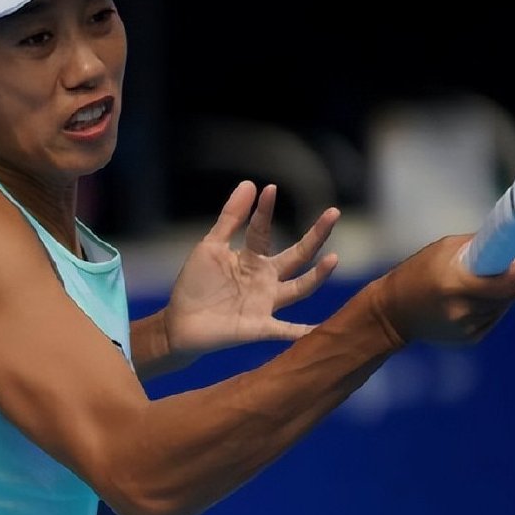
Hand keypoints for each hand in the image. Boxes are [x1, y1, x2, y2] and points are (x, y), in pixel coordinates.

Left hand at [162, 181, 339, 361]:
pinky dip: (305, 331)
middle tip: (334, 212)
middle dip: (315, 235)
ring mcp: (266, 303)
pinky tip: (324, 329)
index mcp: (251, 259)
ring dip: (317, 276)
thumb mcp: (210, 247)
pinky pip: (288, 330)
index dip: (265, 211)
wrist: (180, 324)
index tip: (269, 188)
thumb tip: (249, 183)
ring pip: (300, 288)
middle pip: (297, 255)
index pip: (263, 231)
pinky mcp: (260, 327)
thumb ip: (230, 219)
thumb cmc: (195, 285)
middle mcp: (265, 279)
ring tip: (334, 258)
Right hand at [371, 235, 514, 344]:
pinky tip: (466, 305)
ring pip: (501, 307)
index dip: (513, 273)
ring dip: (496, 297)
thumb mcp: (442, 250)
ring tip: (471, 289)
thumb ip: (477, 248)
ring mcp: (465, 328)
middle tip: (495, 273)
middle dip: (507, 283)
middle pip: (508, 295)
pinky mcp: (468, 340)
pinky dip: (486, 311)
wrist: (391, 313)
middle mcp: (461, 310)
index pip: (504, 283)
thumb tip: (508, 256)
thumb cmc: (416, 273)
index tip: (513, 266)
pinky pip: (491, 320)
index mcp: (454, 285)